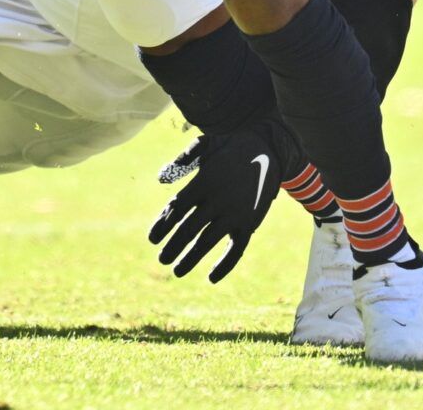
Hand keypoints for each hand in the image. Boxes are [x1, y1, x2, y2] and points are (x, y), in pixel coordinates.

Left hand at [148, 119, 293, 282]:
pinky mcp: (250, 223)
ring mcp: (235, 213)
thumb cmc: (231, 147)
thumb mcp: (205, 144)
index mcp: (204, 182)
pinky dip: (225, 265)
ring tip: (177, 271)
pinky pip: (236, 249)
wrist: (269, 149)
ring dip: (191, 259)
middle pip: (188, 229)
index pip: (177, 209)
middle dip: (172, 247)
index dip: (163, 225)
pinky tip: (212, 278)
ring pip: (208, 242)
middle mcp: (218, 199)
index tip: (152, 239)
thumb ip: (182, 160)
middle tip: (162, 259)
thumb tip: (160, 179)